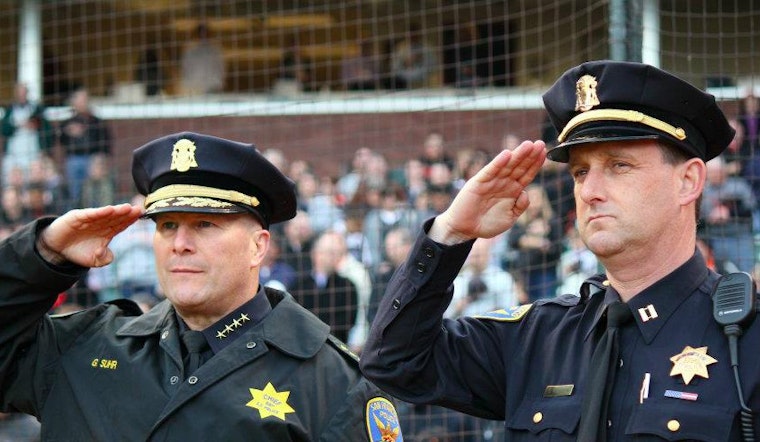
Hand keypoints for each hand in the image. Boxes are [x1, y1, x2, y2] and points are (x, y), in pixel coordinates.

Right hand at [37, 204, 143, 266]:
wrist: (57, 249)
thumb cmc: (78, 252)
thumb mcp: (93, 260)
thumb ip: (104, 259)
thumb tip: (108, 255)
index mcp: (107, 232)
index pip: (121, 225)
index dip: (131, 220)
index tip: (141, 215)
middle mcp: (100, 223)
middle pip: (116, 218)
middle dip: (127, 214)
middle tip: (138, 210)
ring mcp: (89, 219)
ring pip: (105, 214)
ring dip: (116, 211)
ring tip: (127, 208)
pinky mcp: (77, 217)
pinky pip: (90, 214)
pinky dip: (99, 212)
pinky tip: (109, 210)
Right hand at [428, 140, 545, 243]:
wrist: (465, 229)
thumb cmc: (487, 224)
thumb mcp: (510, 218)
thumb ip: (520, 206)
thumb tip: (525, 192)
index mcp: (513, 190)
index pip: (527, 174)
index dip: (535, 164)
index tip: (545, 152)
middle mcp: (503, 183)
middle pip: (519, 166)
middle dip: (530, 155)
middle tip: (540, 143)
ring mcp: (491, 181)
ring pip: (507, 166)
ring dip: (517, 155)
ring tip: (528, 145)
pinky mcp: (478, 182)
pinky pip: (490, 171)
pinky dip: (498, 163)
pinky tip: (506, 154)